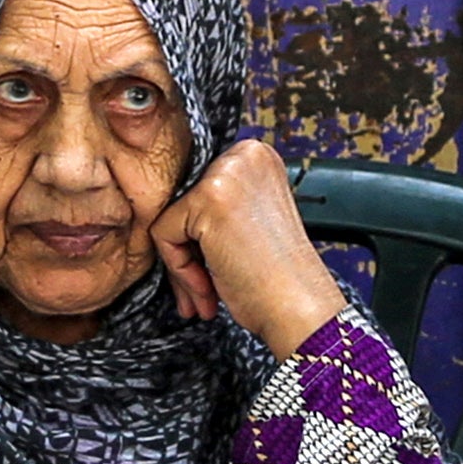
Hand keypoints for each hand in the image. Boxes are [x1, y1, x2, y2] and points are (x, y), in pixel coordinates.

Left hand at [144, 140, 347, 356]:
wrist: (299, 307)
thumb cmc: (278, 278)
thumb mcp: (250, 224)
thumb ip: (217, 207)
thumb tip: (170, 212)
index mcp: (258, 157)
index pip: (200, 187)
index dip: (201, 235)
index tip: (212, 266)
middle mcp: (245, 155)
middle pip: (183, 202)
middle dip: (189, 253)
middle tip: (205, 289)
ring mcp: (226, 173)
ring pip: (170, 219)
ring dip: (183, 266)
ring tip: (206, 297)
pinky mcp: (207, 198)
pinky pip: (163, 233)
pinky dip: (179, 269)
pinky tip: (207, 291)